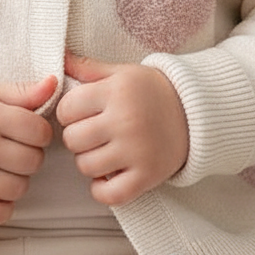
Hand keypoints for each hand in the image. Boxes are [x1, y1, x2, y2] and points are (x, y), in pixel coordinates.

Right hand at [0, 75, 55, 225]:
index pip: (39, 131)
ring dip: (18, 179)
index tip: (30, 130)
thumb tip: (54, 82)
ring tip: (4, 166)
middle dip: (31, 154)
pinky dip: (2, 207)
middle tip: (16, 147)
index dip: (41, 131)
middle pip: (32, 161)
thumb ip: (22, 92)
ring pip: (18, 188)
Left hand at [56, 51, 188, 206]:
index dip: (68, 112)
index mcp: (116, 92)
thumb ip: (88, 67)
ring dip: (88, 161)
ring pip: (86, 167)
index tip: (80, 112)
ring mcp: (137, 151)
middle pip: (73, 139)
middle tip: (91, 132)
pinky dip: (101, 190)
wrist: (194, 112)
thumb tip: (59, 59)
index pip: (67, 108)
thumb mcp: (121, 72)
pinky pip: (109, 195)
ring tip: (101, 150)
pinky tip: (108, 175)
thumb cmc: (151, 90)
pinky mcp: (148, 176)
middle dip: (76, 137)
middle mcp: (125, 121)